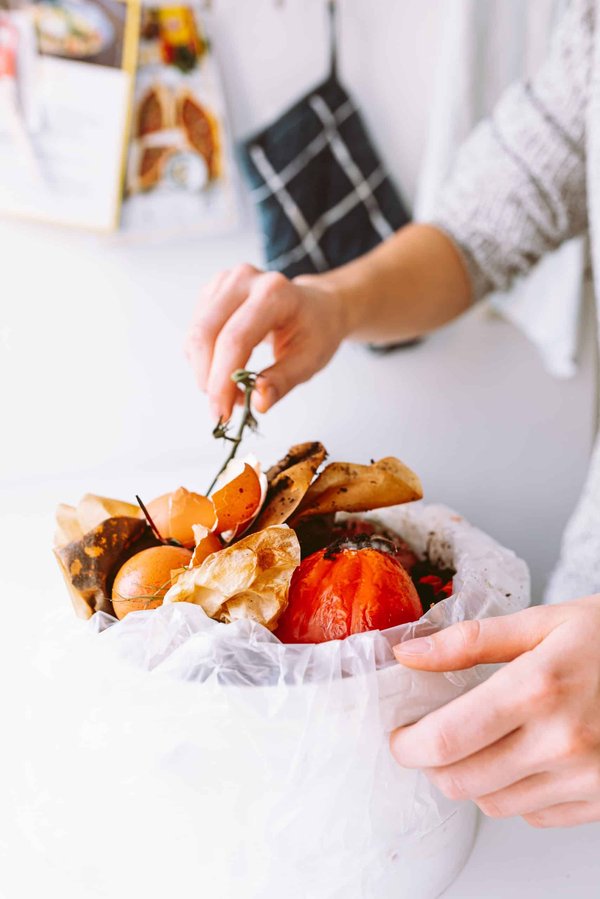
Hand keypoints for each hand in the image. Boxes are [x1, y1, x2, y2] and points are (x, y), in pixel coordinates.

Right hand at [185, 264, 346, 420]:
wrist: (317, 306)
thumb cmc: (315, 331)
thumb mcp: (309, 360)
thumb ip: (282, 381)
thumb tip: (257, 403)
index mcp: (274, 293)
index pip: (235, 339)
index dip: (222, 380)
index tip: (222, 414)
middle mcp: (244, 279)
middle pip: (206, 334)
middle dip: (208, 379)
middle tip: (221, 410)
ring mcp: (225, 281)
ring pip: (196, 334)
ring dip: (205, 371)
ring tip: (231, 390)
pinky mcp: (213, 291)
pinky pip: (195, 332)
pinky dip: (203, 359)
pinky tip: (225, 369)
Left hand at [390, 597, 599, 827]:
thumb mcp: (542, 622)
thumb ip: (469, 641)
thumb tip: (409, 652)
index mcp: (538, 688)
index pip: (446, 740)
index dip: (409, 744)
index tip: (400, 735)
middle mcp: (562, 742)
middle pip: (461, 781)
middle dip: (434, 763)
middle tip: (433, 737)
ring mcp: (586, 778)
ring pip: (494, 803)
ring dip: (473, 778)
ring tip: (484, 740)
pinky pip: (534, 815)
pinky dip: (516, 792)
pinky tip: (526, 756)